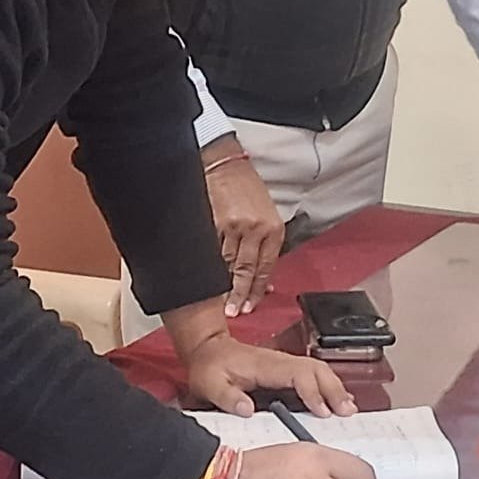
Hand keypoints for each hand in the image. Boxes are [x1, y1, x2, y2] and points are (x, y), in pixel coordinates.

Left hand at [184, 331, 357, 417]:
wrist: (208, 349)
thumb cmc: (210, 367)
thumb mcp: (209, 383)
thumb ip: (227, 397)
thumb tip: (248, 410)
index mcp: (265, 365)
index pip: (298, 374)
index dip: (313, 392)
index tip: (323, 412)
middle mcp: (279, 361)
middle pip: (315, 368)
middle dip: (333, 388)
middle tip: (347, 412)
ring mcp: (284, 364)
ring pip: (318, 370)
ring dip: (335, 387)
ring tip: (348, 409)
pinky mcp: (285, 370)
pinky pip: (312, 375)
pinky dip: (328, 386)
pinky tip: (337, 402)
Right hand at [202, 136, 282, 316]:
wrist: (226, 166)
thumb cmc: (247, 191)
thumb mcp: (267, 216)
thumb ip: (266, 247)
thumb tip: (265, 281)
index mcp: (272, 229)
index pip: (265, 268)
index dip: (257, 290)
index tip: (250, 306)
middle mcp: (255, 229)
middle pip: (246, 270)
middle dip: (239, 295)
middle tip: (233, 312)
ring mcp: (233, 226)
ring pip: (227, 264)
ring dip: (222, 287)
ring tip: (218, 304)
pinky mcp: (213, 223)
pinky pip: (211, 252)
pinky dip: (209, 268)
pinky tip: (206, 282)